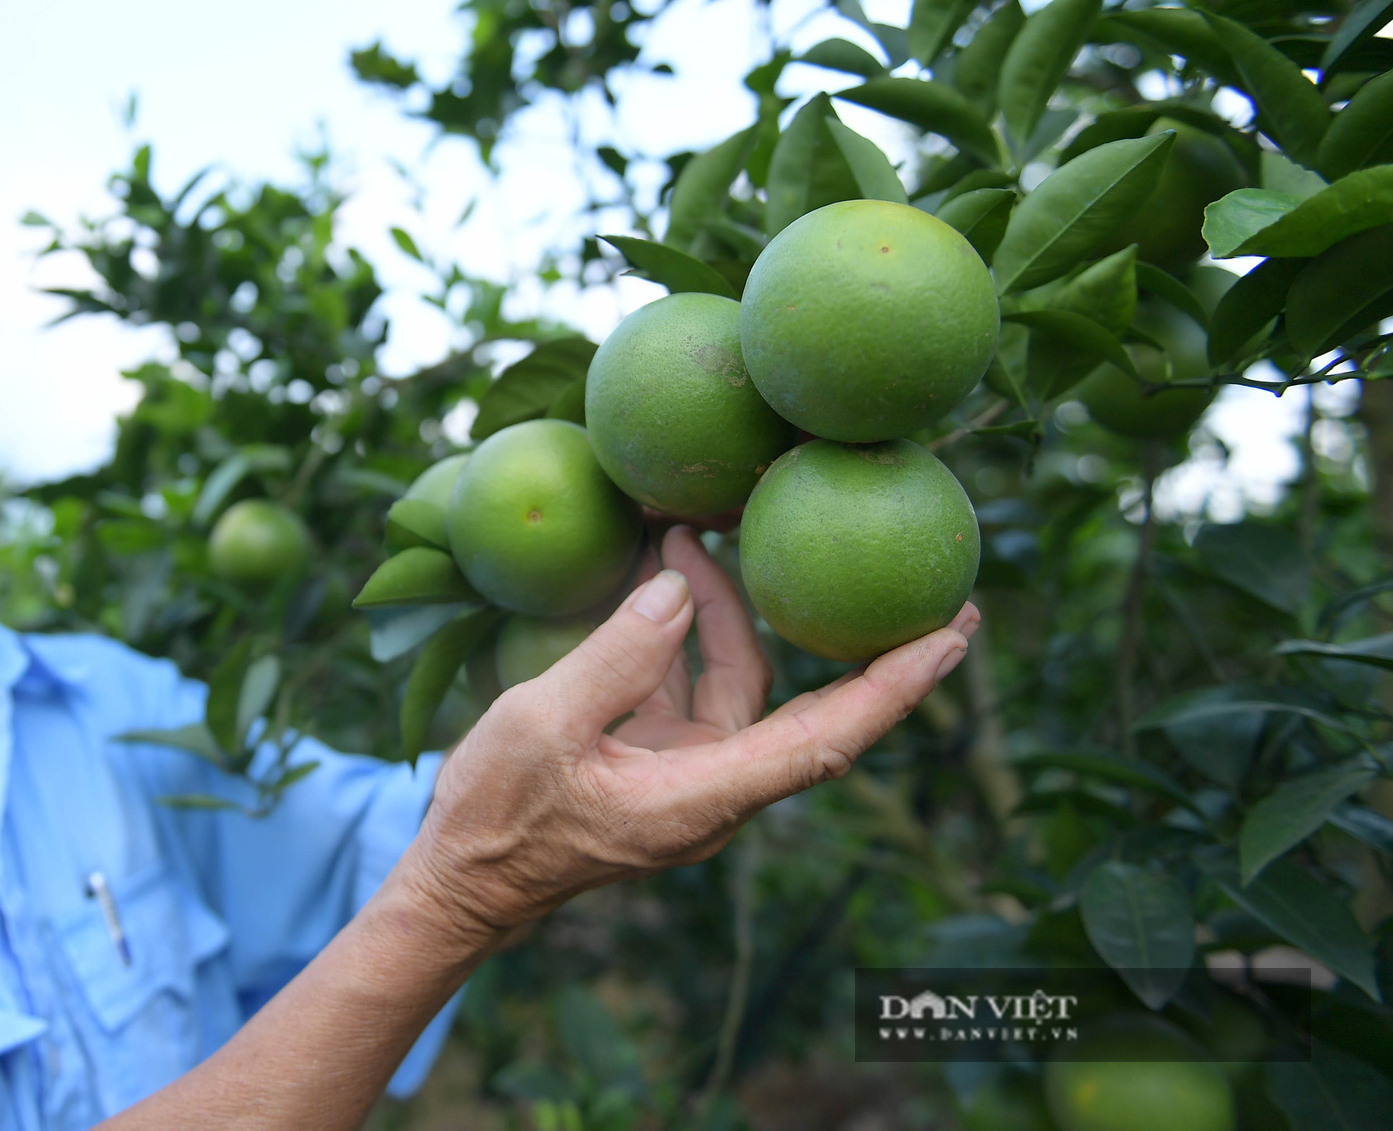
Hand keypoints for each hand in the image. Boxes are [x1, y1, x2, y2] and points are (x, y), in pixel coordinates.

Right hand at [403, 525, 977, 941]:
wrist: (459, 881)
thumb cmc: (499, 816)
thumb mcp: (543, 722)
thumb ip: (617, 655)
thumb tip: (676, 589)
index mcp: (704, 796)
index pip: (828, 738)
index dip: (896, 686)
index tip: (954, 634)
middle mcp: (713, 786)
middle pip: (793, 696)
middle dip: (829, 629)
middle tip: (884, 564)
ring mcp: (684, 771)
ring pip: (733, 676)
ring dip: (718, 607)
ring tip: (683, 533)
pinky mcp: (652, 757)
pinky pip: (684, 682)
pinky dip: (677, 629)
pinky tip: (655, 576)